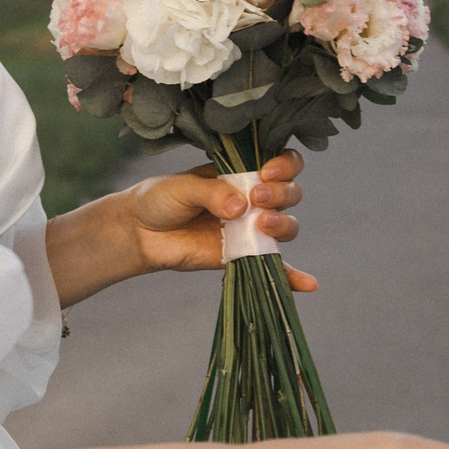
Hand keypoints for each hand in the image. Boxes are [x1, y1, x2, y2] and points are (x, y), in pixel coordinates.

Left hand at [119, 151, 315, 291]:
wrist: (139, 232)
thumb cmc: (161, 199)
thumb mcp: (184, 187)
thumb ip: (213, 193)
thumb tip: (241, 208)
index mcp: (242, 172)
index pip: (280, 164)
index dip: (285, 165)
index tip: (267, 171)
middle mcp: (253, 199)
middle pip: (290, 194)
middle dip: (281, 194)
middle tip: (257, 199)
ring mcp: (250, 228)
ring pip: (287, 226)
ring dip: (283, 224)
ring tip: (261, 224)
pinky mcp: (243, 256)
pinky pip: (275, 267)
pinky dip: (293, 276)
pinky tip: (309, 284)